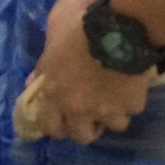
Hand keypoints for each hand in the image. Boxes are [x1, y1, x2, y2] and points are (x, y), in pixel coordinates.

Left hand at [22, 0, 150, 143]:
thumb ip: (42, 69)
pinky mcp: (132, 104)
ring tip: (115, 97)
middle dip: (87, 127)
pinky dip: (131, 100)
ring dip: (113, 114)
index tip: (63, 119)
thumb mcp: (51, 46)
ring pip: (113, 125)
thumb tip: (32, 83)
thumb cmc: (78, 30)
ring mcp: (108, 110)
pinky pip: (132, 108)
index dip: (57, 126)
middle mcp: (80, 109)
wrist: (116, 27)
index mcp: (56, 96)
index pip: (52, 128)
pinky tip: (131, 83)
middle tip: (92, 113)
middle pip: (83, 136)